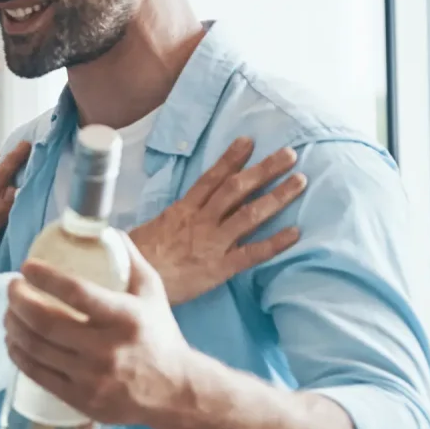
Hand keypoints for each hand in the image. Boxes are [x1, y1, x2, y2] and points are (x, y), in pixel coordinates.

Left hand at [5, 240, 197, 426]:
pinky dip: (18, 354)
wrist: (175, 391)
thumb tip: (106, 232)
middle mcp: (107, 349)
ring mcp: (91, 377)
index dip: (45, 277)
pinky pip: (37, 374)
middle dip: (18, 301)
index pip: (76, 292)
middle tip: (12, 288)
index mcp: (125, 317)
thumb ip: (131, 261)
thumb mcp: (153, 293)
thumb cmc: (159, 336)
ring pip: (35, 348)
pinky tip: (13, 340)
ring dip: (13, 326)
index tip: (27, 267)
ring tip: (9, 312)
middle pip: (45, 322)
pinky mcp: (80, 399)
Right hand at [130, 137, 305, 303]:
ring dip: (277, 196)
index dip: (230, 159)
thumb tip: (163, 215)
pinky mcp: (220, 268)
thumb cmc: (132, 261)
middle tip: (289, 154)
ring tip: (300, 180)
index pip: (210, 179)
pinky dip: (275, 242)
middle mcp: (201, 222)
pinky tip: (296, 232)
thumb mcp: (142, 232)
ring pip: (250, 214)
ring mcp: (213, 243)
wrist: (129, 287)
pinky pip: (252, 253)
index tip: (248, 142)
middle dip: (264, 169)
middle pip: (236, 189)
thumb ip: (161, 222)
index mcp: (182, 211)